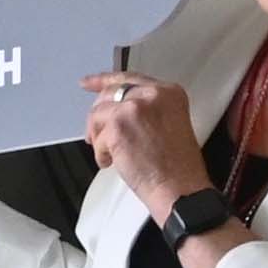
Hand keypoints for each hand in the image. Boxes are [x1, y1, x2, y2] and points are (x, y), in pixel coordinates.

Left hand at [87, 69, 211, 216]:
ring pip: (98, 114)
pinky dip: (100, 153)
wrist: (180, 189)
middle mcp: (152, 94)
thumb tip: (118, 110)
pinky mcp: (118, 125)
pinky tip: (111, 162)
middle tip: (95, 134)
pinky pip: (97, 137)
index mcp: (168, 92)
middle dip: (99, 115)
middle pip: (110, 94)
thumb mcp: (171, 124)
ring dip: (98, 137)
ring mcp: (134, 108)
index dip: (104, 80)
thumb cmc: (178, 167)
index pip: (129, 78)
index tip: (88, 83)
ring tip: (109, 154)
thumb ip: (148, 110)